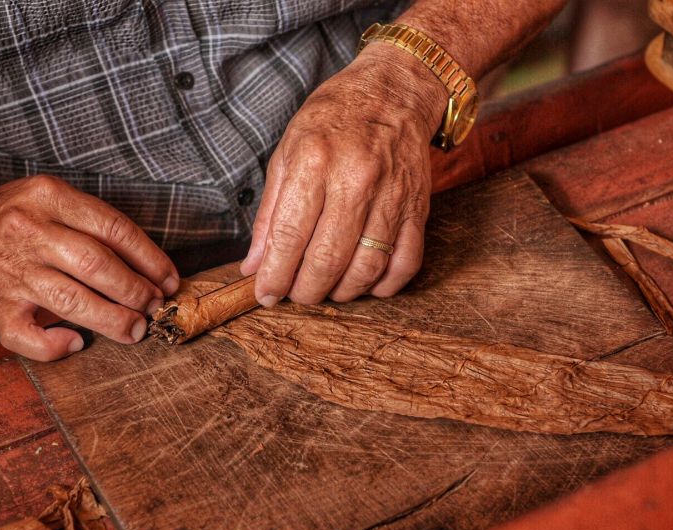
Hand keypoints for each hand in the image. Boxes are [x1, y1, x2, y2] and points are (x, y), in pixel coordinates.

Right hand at [0, 175, 178, 360]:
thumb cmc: (11, 219)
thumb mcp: (49, 199)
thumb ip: (90, 223)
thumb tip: (146, 266)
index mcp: (47, 197)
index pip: (113, 228)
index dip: (150, 258)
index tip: (169, 279)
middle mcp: (28, 231)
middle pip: (97, 265)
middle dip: (136, 291)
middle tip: (154, 306)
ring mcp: (10, 271)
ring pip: (72, 301)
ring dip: (113, 320)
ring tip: (136, 328)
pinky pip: (28, 336)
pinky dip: (55, 346)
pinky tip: (76, 343)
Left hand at [241, 43, 446, 305]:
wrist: (394, 92)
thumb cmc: (333, 120)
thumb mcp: (287, 152)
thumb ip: (270, 213)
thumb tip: (254, 265)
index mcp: (314, 161)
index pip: (289, 236)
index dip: (275, 275)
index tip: (266, 295)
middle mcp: (355, 179)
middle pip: (327, 260)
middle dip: (305, 291)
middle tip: (295, 294)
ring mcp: (391, 195)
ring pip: (366, 268)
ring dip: (341, 292)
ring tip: (326, 288)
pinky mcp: (418, 208)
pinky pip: (405, 263)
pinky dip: (383, 286)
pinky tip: (364, 283)